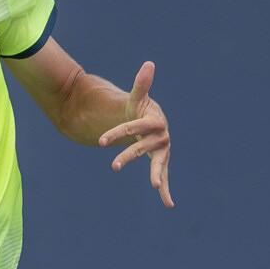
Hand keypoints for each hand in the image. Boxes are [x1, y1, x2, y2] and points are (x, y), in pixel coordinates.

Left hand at [98, 61, 174, 207]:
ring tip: (156, 187)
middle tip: (114, 165)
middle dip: (130, 155)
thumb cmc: (139, 109)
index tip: (101, 142)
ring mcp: (162, 150)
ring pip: (158, 163)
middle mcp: (161, 136)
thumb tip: (149, 63)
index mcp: (154, 121)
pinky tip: (168, 204)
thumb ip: (141, 84)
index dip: (117, 133)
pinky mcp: (160, 161)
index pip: (134, 127)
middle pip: (144, 146)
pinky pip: (164, 176)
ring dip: (157, 175)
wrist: (149, 122)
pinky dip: (166, 190)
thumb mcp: (137, 98)